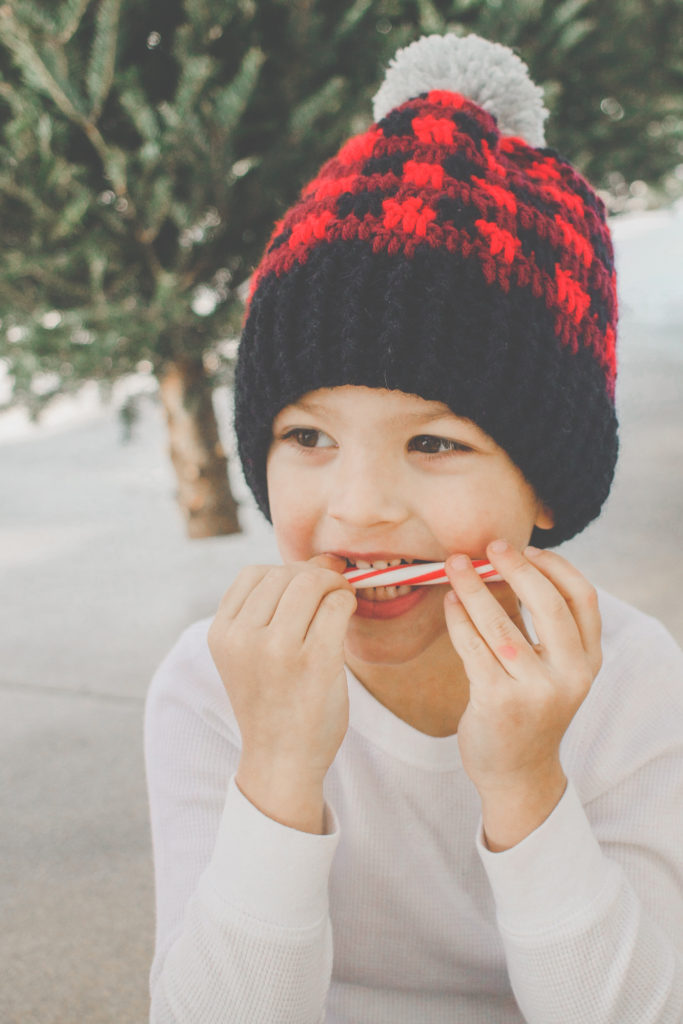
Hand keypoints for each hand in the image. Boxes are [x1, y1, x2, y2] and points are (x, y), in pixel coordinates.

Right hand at [207, 554, 355, 831]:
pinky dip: (346, 604)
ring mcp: (278, 649)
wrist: (282, 761)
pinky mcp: (315, 661)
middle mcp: (243, 638)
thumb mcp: (249, 653)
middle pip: (286, 574)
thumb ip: (273, 607)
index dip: (286, 573)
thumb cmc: (274, 702)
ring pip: (312, 583)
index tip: (305, 590)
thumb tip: (323, 559)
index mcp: (222, 633)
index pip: (254, 574)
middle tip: (331, 593)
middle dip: (315, 576)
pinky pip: (337, 606)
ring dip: (333, 585)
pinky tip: (346, 618)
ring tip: (339, 602)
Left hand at [444, 541, 601, 849]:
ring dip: (474, 588)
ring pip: (501, 625)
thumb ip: (548, 629)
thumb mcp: (555, 671)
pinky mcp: (498, 703)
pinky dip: (459, 619)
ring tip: (456, 565)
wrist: (516, 772)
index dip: (556, 567)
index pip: (583, 599)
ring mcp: (535, 692)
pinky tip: (449, 602)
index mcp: (588, 662)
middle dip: (516, 568)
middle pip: (548, 605)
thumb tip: (512, 565)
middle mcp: (569, 676)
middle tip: (490, 546)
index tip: (527, 548)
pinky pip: (473, 648)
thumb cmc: (530, 709)